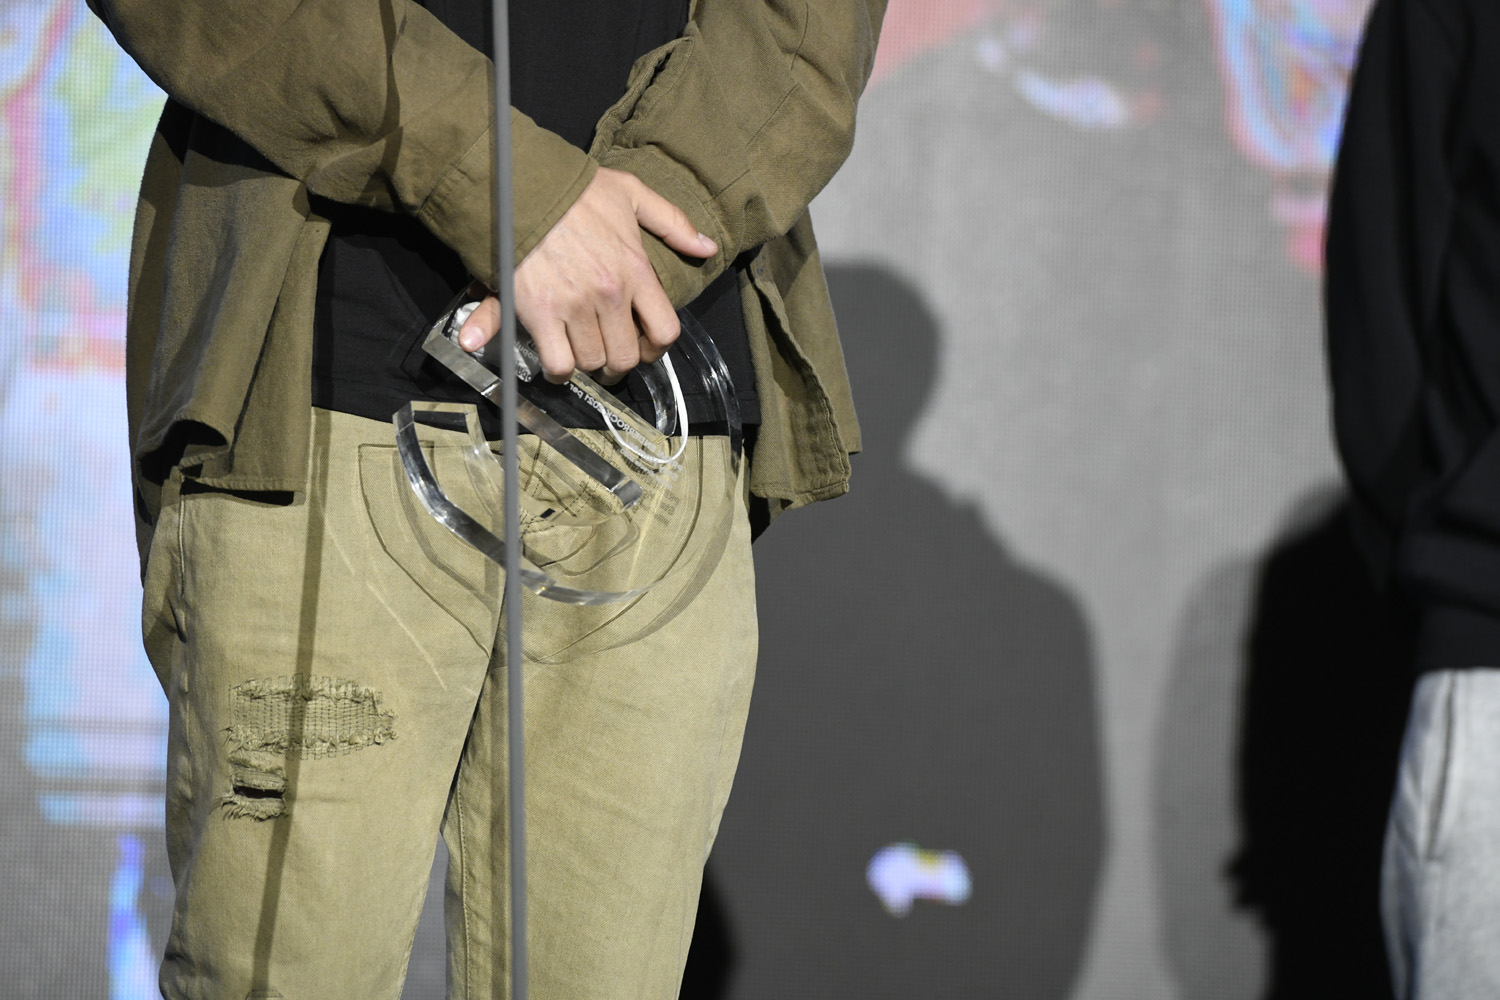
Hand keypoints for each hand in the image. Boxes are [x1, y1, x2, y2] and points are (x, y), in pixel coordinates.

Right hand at [458, 166, 715, 381]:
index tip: (642, 348)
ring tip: (581, 353)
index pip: (665, 331)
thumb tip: (707, 248)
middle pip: (626, 356)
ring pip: (593, 362)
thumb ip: (672, 222)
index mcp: (635, 270)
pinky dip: (559, 371)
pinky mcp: (539, 314)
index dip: (656, 349)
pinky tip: (557, 360)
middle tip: (608, 358)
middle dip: (619, 365)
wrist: (519, 187)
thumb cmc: (574, 190)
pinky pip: (559, 364)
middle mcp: (609, 294)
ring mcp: (574, 306)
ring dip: (588, 364)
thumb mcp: (631, 192)